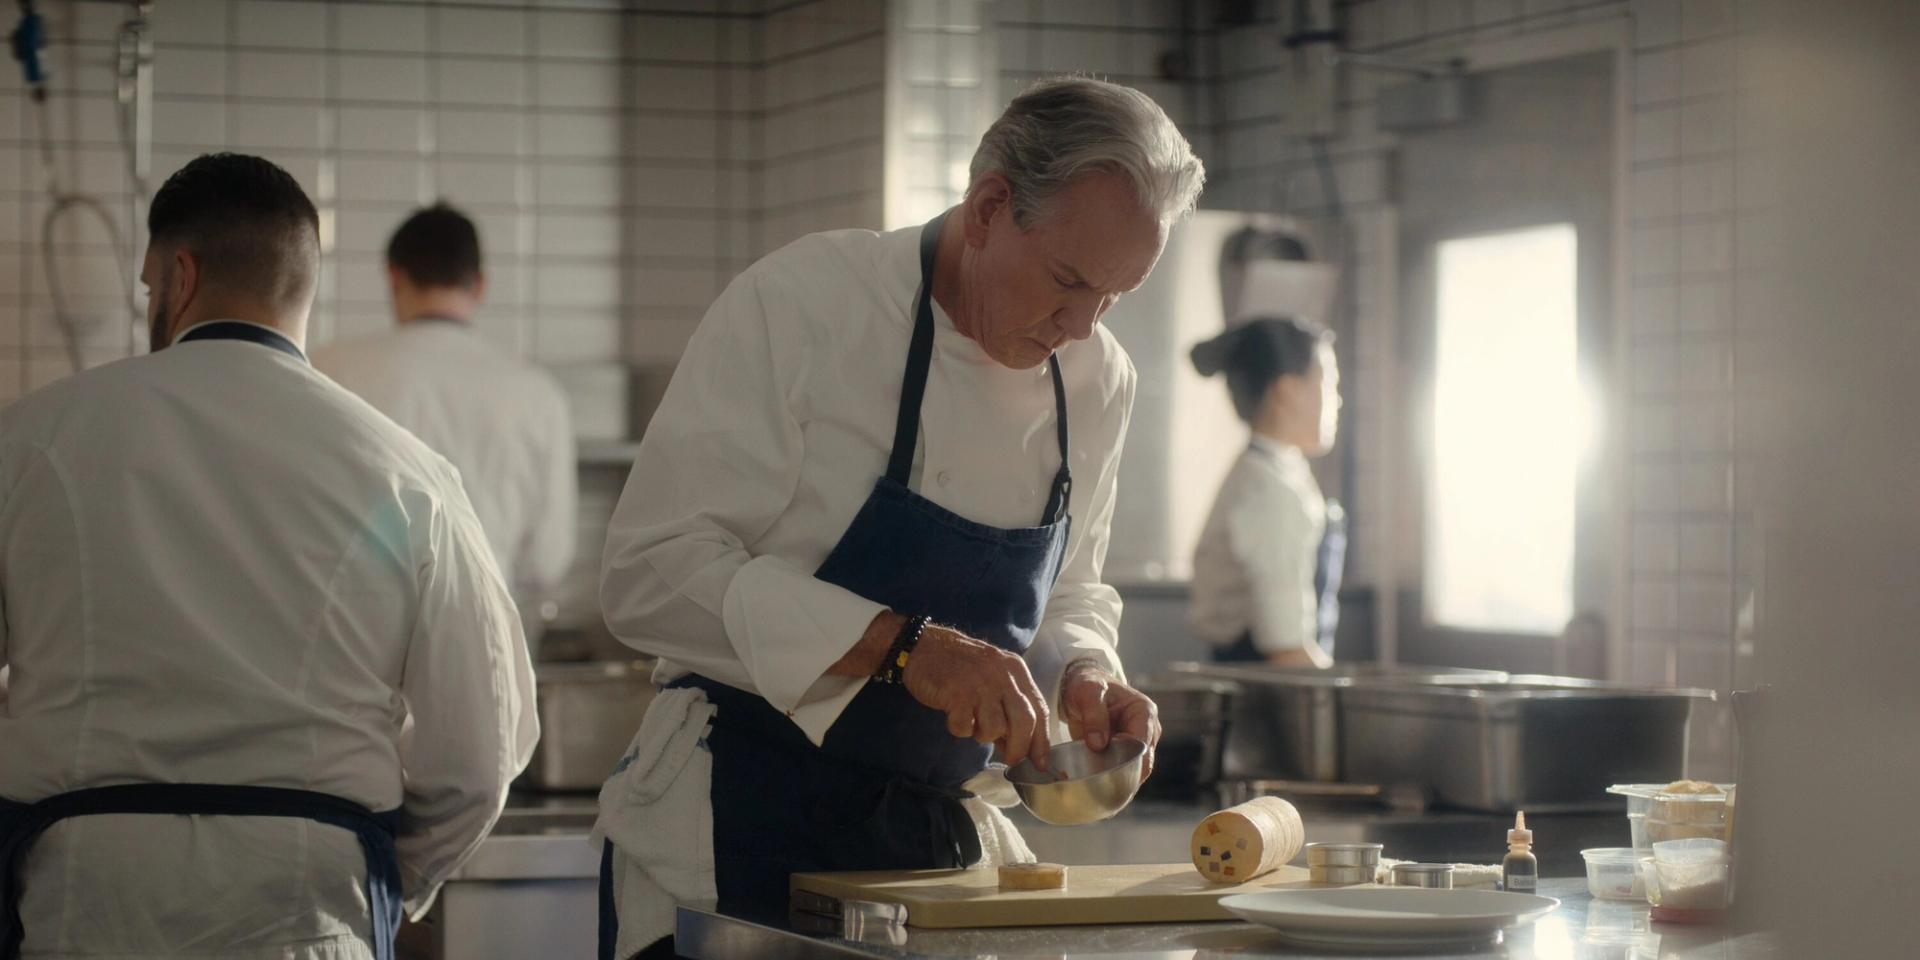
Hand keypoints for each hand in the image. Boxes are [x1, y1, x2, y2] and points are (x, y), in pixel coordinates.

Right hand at [902, 625, 1052, 770]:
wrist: (924, 646)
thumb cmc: (961, 665)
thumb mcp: (994, 674)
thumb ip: (1010, 703)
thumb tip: (1019, 744)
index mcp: (1016, 670)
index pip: (1040, 710)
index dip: (1042, 740)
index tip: (1040, 763)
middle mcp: (1002, 675)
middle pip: (1024, 722)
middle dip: (1019, 748)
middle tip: (1010, 759)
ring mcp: (979, 684)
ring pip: (995, 728)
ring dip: (984, 736)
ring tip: (973, 723)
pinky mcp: (956, 693)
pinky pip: (965, 727)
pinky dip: (961, 729)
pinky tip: (955, 715)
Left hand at [1060, 660, 1161, 779]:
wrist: (1081, 686)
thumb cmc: (1088, 684)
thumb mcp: (1088, 693)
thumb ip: (1094, 716)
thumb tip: (1098, 745)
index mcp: (1145, 712)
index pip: (1141, 745)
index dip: (1124, 759)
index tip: (1102, 767)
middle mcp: (1149, 729)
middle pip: (1143, 762)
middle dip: (1124, 775)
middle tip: (1101, 785)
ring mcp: (1141, 742)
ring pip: (1137, 770)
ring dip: (1120, 779)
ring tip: (1099, 789)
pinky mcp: (1130, 752)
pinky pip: (1127, 770)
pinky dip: (1115, 778)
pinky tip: (1100, 786)